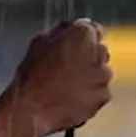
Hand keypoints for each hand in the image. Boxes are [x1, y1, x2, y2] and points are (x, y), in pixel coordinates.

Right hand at [4, 19, 113, 136]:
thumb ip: (60, 31)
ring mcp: (103, 75)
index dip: (82, 39)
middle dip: (88, 57)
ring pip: (101, 72)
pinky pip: (100, 92)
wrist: (32, 109)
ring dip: (90, 77)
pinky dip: (90, 95)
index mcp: (83, 34)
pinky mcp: (104, 96)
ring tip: (67, 87)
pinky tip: (72, 99)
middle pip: (99, 50)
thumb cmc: (32, 75)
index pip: (92, 29)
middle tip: (68, 69)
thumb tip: (69, 27)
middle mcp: (98, 51)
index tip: (76, 47)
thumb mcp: (39, 43)